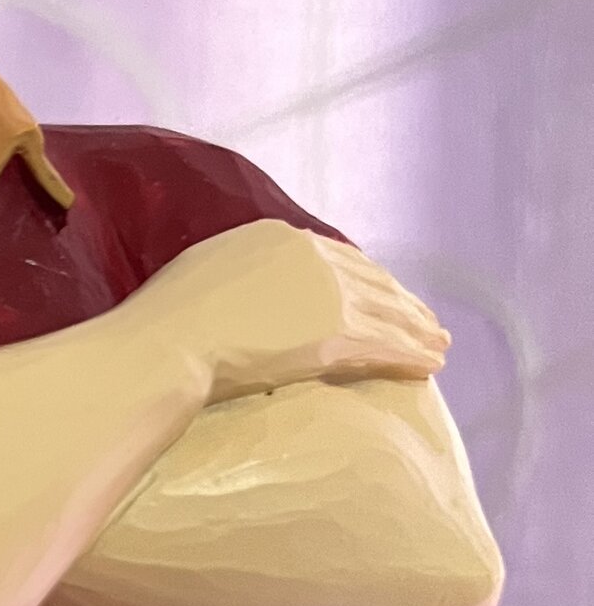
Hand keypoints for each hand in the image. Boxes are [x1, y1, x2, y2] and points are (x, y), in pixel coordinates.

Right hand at [143, 222, 450, 401]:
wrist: (167, 344)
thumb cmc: (166, 317)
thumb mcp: (203, 272)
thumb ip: (239, 271)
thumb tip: (244, 287)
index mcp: (280, 237)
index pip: (340, 257)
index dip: (367, 278)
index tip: (383, 294)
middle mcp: (314, 257)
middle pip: (373, 281)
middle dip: (403, 303)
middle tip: (426, 321)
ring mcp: (330, 296)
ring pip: (390, 314)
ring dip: (420, 331)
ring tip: (439, 347)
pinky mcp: (338, 336)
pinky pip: (389, 346)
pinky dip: (414, 356)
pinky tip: (430, 368)